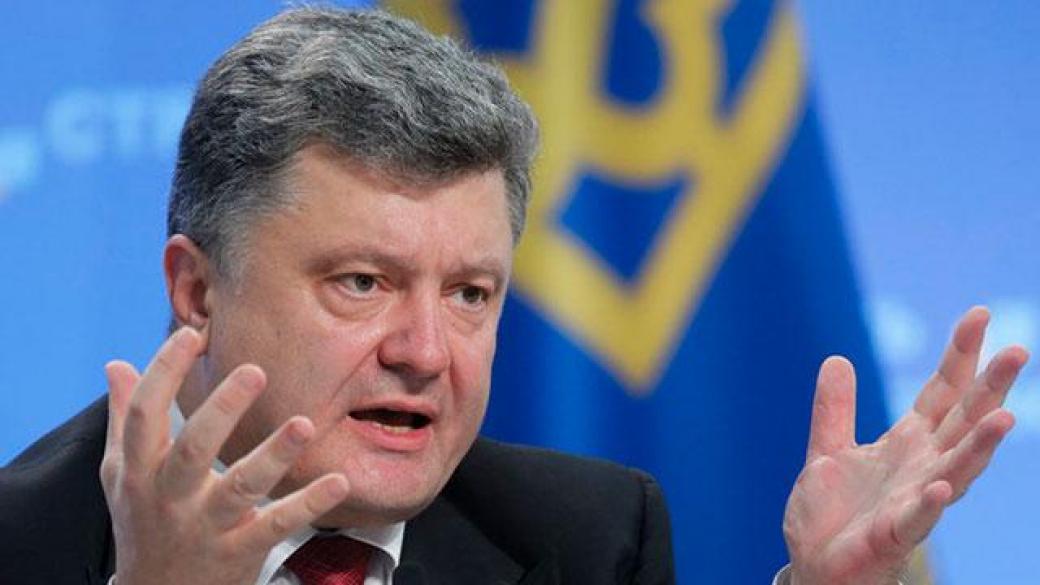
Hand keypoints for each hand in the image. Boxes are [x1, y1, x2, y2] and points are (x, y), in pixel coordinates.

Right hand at [100, 327, 350, 584]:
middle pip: (193, 447)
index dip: (162, 371)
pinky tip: (338, 480)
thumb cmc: (143, 522)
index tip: (192, 334)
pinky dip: (309, 503)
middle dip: (222, 409)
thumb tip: (115, 365)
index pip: (144, 415)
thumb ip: (124, 419)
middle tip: (255, 371)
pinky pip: (277, 524)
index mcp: (139, 471)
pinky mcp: (239, 550)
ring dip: (274, 454)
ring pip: (241, 487)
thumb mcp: (122, 475)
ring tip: (304, 423)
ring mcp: (205, 525)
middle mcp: (169, 496)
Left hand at [783, 307, 1028, 584]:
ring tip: (1003, 416)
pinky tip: (943, 485)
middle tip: (1018, 350)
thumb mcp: (826, 450)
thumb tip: (836, 359)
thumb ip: (833, 409)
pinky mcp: (896, 533)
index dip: (961, 355)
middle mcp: (923, 467)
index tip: (980, 314)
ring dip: (981, 443)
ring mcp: (916, 500)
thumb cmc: (832, 512)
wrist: (814, 564)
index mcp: (908, 442)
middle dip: (990, 387)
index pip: (943, 391)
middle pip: (963, 421)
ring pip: (958, 468)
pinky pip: (919, 517)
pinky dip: (931, 502)